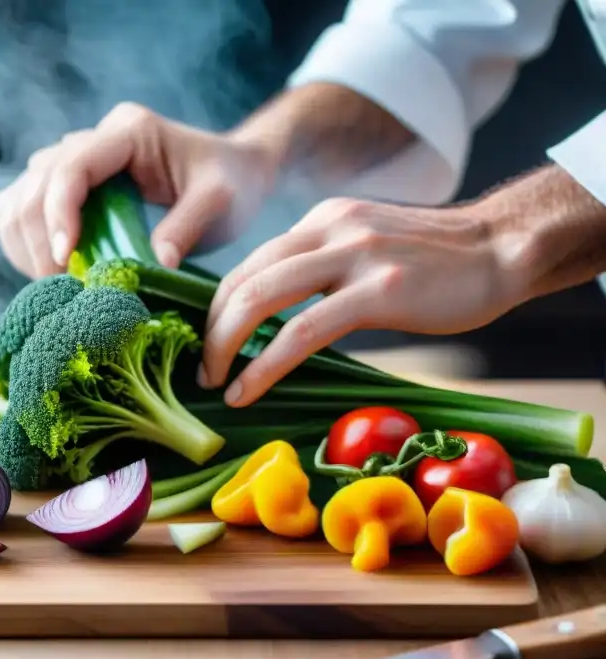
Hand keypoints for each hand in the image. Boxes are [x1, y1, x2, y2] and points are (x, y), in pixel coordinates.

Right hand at [0, 102, 273, 278]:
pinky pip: (20, 211)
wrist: (236, 172)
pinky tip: (47, 271)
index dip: (59, 213)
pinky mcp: (67, 186)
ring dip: (24, 244)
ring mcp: (74, 161)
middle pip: (35, 184)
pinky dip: (22, 244)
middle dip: (39, 239)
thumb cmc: (233, 182)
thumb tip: (152, 267)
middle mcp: (93, 139)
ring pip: (18, 197)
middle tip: (64, 287)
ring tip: (55, 283)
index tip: (66, 259)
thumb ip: (186, 227)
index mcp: (128, 132)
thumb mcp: (221, 202)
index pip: (71, 166)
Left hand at [198, 196, 527, 406]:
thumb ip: (323, 268)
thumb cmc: (436, 263)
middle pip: (242, 280)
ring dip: (225, 346)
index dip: (218, 308)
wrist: (503, 248)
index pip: (250, 264)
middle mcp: (329, 229)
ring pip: (261, 299)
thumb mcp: (366, 247)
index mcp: (322, 221)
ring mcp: (352, 256)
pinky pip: (302, 331)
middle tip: (202, 369)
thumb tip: (277, 314)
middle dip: (211, 330)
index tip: (210, 343)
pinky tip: (247, 390)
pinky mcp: (377, 291)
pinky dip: (264, 365)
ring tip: (215, 382)